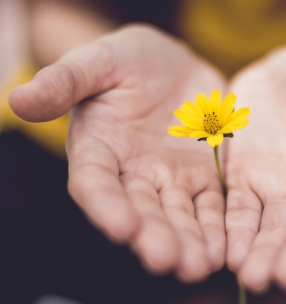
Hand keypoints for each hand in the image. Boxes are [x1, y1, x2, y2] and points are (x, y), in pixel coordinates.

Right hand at [9, 24, 226, 281]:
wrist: (172, 64)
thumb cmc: (128, 60)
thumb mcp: (99, 61)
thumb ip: (65, 81)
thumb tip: (19, 99)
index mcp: (99, 149)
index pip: (95, 183)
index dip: (105, 205)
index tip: (122, 227)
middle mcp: (132, 173)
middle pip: (141, 210)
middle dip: (153, 236)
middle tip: (167, 260)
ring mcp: (170, 178)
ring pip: (178, 215)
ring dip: (188, 241)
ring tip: (199, 265)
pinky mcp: (203, 176)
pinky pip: (211, 205)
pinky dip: (217, 226)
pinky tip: (225, 248)